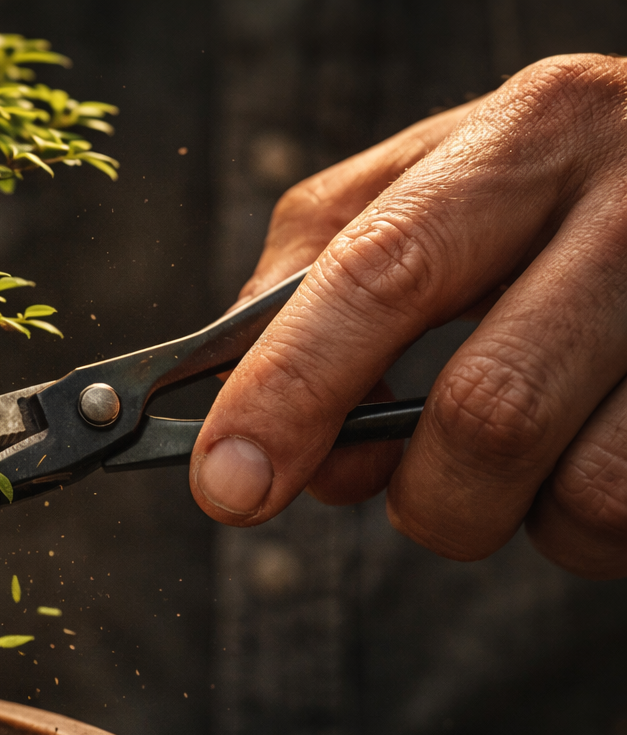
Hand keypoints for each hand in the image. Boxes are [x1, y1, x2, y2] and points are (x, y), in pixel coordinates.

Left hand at [192, 54, 626, 578]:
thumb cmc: (560, 190)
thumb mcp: (438, 179)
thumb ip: (319, 269)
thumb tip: (237, 403)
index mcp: (529, 134)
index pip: (381, 274)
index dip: (289, 391)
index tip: (227, 482)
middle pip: (486, 411)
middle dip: (418, 494)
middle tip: (410, 494)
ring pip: (582, 490)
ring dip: (513, 512)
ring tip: (519, 459)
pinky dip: (583, 524)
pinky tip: (581, 457)